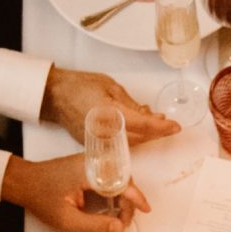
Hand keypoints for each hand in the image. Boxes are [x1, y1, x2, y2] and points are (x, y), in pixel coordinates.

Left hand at [3, 151, 151, 231]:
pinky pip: (109, 176)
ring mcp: (90, 162)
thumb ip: (95, 225)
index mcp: (89, 172)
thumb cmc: (41, 197)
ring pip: (118, 177)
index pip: (122, 183)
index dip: (136, 198)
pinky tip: (111, 207)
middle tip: (124, 222)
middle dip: (130, 201)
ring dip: (123, 197)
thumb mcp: (67, 220)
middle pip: (124, 179)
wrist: (24, 181)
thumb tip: (117, 227)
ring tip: (119, 217)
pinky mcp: (88, 165)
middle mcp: (92, 162)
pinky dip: (114, 191)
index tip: (145, 210)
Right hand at [40, 67, 180, 146]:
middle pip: (139, 139)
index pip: (144, 125)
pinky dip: (131, 138)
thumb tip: (150, 115)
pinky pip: (118, 146)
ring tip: (152, 124)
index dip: (162, 127)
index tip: (175, 127)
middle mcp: (105, 132)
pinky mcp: (94, 145)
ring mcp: (99, 141)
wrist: (55, 95)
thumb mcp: (111, 87)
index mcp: (110, 113)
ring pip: (131, 145)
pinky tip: (135, 128)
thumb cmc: (80, 86)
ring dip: (145, 137)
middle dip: (155, 133)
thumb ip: (132, 104)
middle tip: (167, 125)